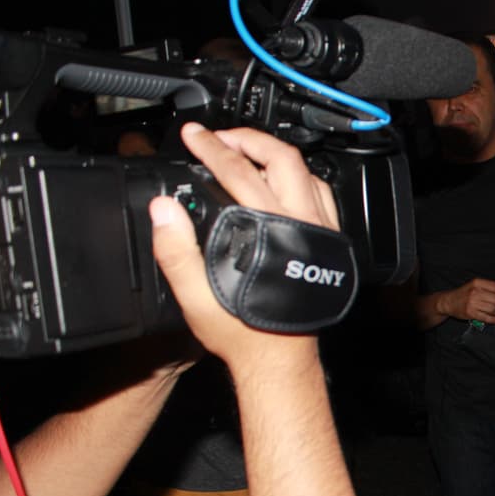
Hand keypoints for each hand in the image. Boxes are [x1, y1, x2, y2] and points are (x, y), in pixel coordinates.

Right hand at [148, 123, 336, 374]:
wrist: (280, 359)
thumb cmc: (244, 332)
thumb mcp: (194, 295)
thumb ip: (175, 249)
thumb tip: (163, 208)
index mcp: (271, 230)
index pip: (238, 171)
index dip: (211, 147)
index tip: (194, 136)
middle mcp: (304, 225)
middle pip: (282, 159)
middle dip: (247, 139)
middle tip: (220, 137)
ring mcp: (323, 232)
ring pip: (307, 173)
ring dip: (275, 155)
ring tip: (246, 152)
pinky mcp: (331, 242)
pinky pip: (322, 195)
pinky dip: (299, 177)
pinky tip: (280, 181)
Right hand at [439, 278, 494, 322]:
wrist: (448, 302)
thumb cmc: (463, 293)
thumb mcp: (474, 285)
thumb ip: (487, 287)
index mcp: (477, 283)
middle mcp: (475, 292)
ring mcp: (472, 303)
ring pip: (493, 309)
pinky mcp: (471, 313)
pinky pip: (487, 318)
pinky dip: (494, 320)